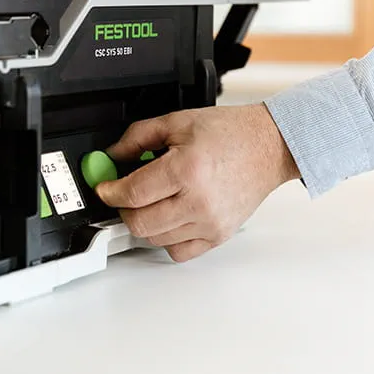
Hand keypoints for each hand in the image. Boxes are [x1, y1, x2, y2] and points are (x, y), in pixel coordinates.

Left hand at [95, 104, 299, 261]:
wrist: (269, 147)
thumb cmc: (229, 133)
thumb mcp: (177, 122)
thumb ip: (137, 137)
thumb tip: (111, 157)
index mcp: (186, 169)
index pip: (132, 194)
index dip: (109, 192)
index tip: (104, 189)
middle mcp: (199, 201)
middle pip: (139, 224)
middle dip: (123, 210)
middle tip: (124, 197)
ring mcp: (210, 223)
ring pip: (155, 240)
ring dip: (144, 223)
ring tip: (152, 202)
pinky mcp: (218, 236)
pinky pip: (178, 252)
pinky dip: (166, 239)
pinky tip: (170, 218)